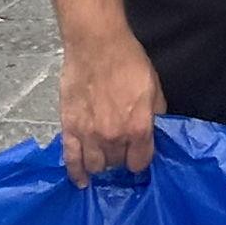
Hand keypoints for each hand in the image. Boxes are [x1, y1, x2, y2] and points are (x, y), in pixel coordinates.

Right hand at [57, 30, 163, 185]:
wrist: (96, 44)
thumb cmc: (128, 60)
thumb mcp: (153, 86)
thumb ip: (156, 113)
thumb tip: (154, 130)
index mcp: (138, 128)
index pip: (140, 163)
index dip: (140, 158)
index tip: (138, 153)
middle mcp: (114, 137)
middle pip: (117, 165)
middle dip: (121, 158)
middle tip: (120, 147)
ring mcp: (89, 135)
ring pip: (96, 166)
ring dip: (101, 163)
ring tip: (104, 155)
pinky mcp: (70, 128)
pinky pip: (71, 160)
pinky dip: (76, 173)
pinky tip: (81, 180)